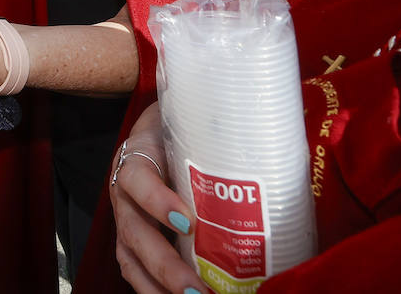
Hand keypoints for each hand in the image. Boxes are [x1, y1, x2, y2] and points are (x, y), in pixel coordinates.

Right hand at [111, 103, 205, 293]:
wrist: (156, 126)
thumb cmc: (179, 125)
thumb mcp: (192, 122)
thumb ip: (218, 135)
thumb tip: (275, 148)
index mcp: (137, 157)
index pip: (138, 179)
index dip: (158, 202)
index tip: (188, 222)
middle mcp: (124, 192)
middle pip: (134, 232)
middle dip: (165, 265)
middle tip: (198, 290)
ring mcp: (126, 218)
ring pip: (131, 258)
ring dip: (159, 285)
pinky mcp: (133, 239)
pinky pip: (136, 270)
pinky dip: (156, 289)